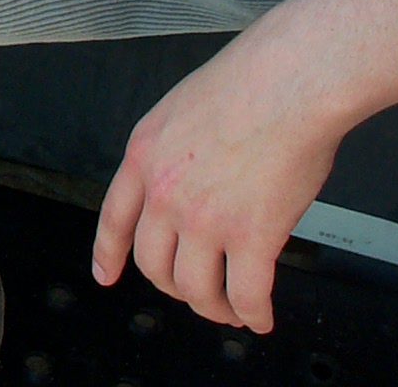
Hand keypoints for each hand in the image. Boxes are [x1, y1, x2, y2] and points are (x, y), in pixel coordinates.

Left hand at [90, 18, 355, 332]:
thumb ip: (173, 150)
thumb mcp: (181, 109)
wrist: (290, 81)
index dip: (108, 254)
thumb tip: (188, 176)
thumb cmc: (251, 81)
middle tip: (192, 291)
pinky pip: (245, 294)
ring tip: (230, 309)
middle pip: (153, 263)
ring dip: (213, 307)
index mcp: (144, 156)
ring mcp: (204, 219)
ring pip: (195, 288)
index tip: (107, 275)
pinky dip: (252, 314)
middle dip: (172, 285)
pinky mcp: (250, 236)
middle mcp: (164, 193)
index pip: (114, 220)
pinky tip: (260, 317)